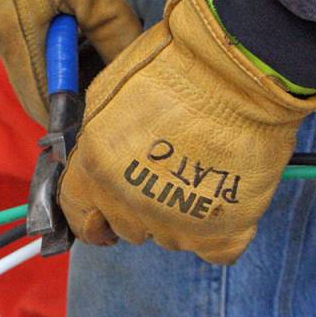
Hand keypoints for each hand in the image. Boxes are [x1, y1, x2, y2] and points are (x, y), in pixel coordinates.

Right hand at [0, 0, 141, 124]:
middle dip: (87, 86)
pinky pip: (44, 37)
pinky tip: (96, 18)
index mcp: (19, 46)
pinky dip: (71, 38)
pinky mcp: (14, 4)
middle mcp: (8, 42)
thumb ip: (114, 32)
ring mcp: (8, 22)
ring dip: (81, 59)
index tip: (115, 111)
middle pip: (49, 87)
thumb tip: (137, 68)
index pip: (46, 109)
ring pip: (48, 61)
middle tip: (126, 74)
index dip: (80, 118)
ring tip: (116, 43)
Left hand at [59, 0, 315, 264]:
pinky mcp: (223, 231)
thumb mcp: (108, 92)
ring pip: (170, 237)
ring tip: (202, 168)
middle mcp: (130, 203)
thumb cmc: (176, 66)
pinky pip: (214, 249)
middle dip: (139, 205)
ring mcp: (177, 222)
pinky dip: (222, 229)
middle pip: (126, 227)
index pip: (77, 213)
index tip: (101, 216)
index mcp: (97, 167)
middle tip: (166, 169)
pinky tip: (227, 193)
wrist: (238, 68)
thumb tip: (90, 164)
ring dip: (180, 213)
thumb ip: (94, 141)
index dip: (89, 215)